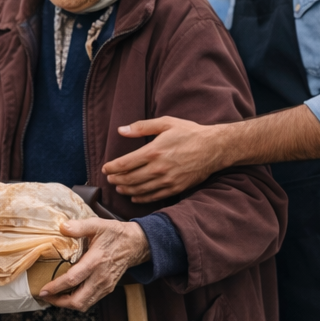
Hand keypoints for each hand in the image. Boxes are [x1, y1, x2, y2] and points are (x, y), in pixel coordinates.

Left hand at [38, 218, 150, 311]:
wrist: (136, 244)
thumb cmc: (115, 234)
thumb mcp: (98, 224)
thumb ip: (79, 226)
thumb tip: (62, 227)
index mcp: (96, 261)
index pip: (73, 280)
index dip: (56, 287)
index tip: (43, 290)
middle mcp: (101, 277)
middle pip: (78, 300)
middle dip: (59, 302)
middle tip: (45, 296)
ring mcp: (105, 285)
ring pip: (84, 304)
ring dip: (67, 304)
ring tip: (54, 297)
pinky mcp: (107, 289)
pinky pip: (90, 301)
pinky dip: (77, 301)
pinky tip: (68, 293)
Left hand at [102, 116, 223, 202]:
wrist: (214, 148)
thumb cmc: (189, 133)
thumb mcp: (166, 123)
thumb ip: (141, 127)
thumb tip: (121, 130)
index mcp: (153, 151)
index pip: (124, 164)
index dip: (112, 168)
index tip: (105, 168)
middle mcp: (158, 168)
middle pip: (129, 179)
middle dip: (116, 180)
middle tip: (110, 179)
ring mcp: (167, 180)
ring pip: (139, 189)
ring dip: (126, 189)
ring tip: (119, 187)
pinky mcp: (175, 188)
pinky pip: (153, 196)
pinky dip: (141, 198)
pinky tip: (134, 196)